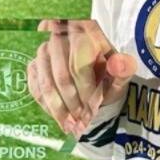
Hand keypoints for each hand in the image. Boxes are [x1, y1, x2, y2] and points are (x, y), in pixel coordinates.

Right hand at [27, 19, 135, 135]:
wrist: (93, 78)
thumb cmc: (108, 75)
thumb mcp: (121, 73)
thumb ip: (125, 68)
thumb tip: (119, 63)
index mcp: (86, 33)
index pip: (79, 65)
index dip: (85, 90)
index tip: (92, 109)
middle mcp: (61, 36)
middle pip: (61, 76)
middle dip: (72, 104)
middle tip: (82, 123)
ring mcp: (45, 50)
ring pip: (46, 83)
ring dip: (59, 109)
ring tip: (71, 126)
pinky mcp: (35, 64)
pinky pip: (35, 87)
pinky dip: (47, 106)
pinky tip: (60, 118)